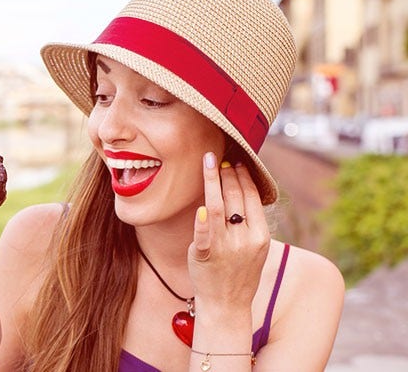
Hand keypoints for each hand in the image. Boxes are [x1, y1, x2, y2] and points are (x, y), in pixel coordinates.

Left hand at [188, 152, 270, 312]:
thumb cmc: (238, 274)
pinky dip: (203, 220)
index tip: (238, 162)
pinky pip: (205, 235)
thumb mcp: (253, 248)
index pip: (252, 198)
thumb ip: (249, 223)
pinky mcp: (207, 255)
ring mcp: (227, 247)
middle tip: (220, 157)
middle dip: (228, 174)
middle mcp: (246, 238)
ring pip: (219, 207)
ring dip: (214, 182)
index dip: (244, 177)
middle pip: (236, 198)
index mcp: (260, 235)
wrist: (227, 305)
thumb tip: (243, 193)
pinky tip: (201, 206)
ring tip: (209, 163)